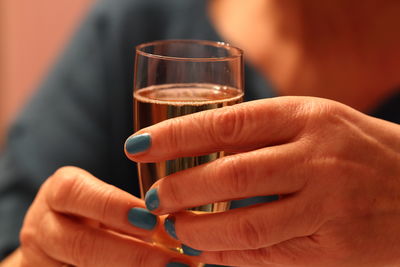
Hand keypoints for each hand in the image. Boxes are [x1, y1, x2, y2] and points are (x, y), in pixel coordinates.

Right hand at [11, 166, 191, 266]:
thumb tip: (180, 224)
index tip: (152, 222)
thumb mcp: (106, 203)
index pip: (76, 192)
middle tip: (173, 260)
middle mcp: (43, 225)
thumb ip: (134, 211)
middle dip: (132, 254)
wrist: (59, 243)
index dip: (114, 207)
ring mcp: (41, 258)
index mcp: (59, 192)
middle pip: (80, 242)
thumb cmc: (94, 215)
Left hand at [125, 96, 399, 266]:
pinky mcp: (336, 247)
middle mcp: (316, 157)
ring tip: (174, 231)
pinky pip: (270, 255)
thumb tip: (200, 148)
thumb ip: (263, 131)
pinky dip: (231, 255)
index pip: (225, 123)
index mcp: (305, 116)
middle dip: (180, 189)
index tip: (138, 144)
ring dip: (199, 231)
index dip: (174, 135)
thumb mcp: (314, 121)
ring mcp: (328, 203)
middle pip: (229, 175)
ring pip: (246, 223)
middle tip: (155, 199)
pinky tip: (208, 253)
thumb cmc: (354, 148)